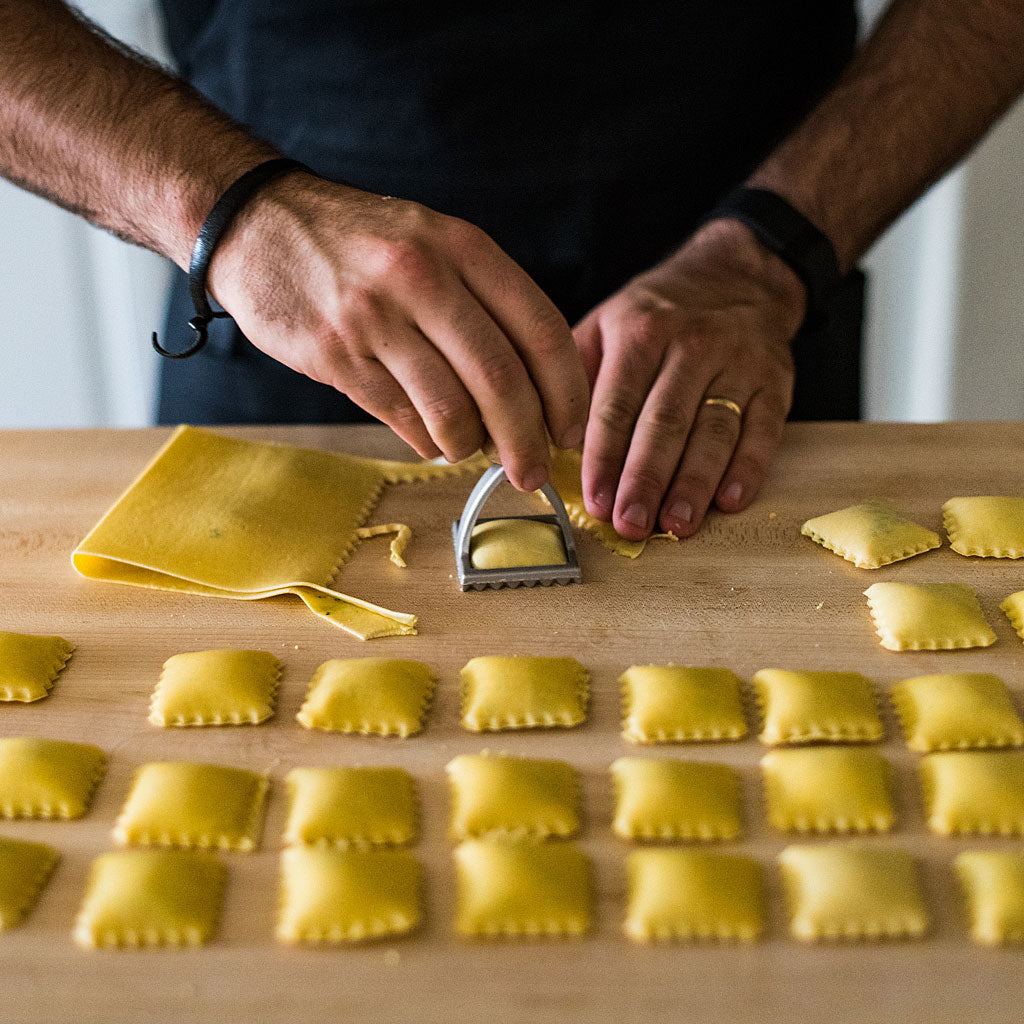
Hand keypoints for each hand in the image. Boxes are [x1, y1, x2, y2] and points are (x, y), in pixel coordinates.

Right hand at [207, 171, 588, 489]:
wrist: (258, 224)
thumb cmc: (361, 244)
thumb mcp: (433, 244)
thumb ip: (483, 305)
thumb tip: (532, 395)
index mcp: (462, 246)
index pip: (541, 329)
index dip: (567, 392)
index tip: (571, 430)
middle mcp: (422, 277)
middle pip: (501, 379)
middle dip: (527, 440)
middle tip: (535, 473)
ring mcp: (375, 317)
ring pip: (451, 409)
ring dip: (472, 446)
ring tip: (473, 448)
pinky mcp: (335, 356)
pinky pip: (402, 418)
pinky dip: (427, 440)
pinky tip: (432, 437)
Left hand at [574, 218, 805, 539]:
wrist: (738, 275)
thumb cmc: (659, 314)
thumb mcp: (607, 323)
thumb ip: (576, 375)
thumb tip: (543, 436)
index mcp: (641, 331)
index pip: (617, 404)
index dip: (604, 457)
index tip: (594, 500)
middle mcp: (692, 344)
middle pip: (665, 422)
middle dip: (645, 479)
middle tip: (630, 524)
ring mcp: (739, 364)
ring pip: (714, 431)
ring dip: (694, 483)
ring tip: (676, 525)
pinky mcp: (775, 383)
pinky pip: (763, 430)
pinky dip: (748, 469)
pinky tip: (729, 501)